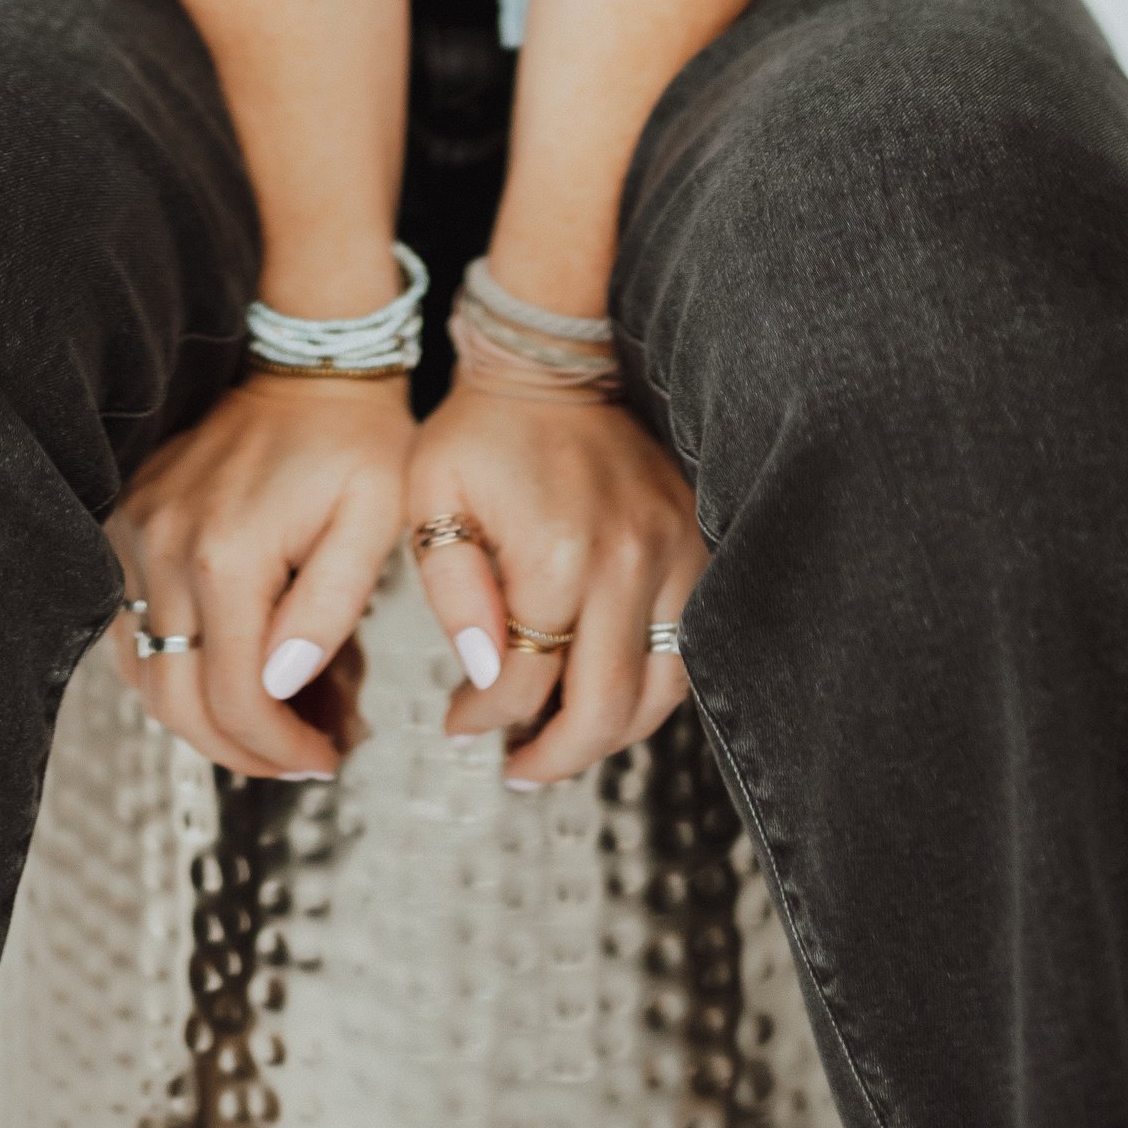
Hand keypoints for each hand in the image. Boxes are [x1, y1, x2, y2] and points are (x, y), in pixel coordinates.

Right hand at [109, 369, 411, 777]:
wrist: (313, 361)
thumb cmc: (356, 440)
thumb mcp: (374, 525)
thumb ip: (329, 612)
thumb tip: (282, 686)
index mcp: (228, 553)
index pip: (236, 698)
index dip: (280, 750)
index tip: (325, 758)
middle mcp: (165, 546)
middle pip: (178, 701)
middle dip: (242, 751)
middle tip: (300, 756)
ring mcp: (137, 533)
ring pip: (147, 674)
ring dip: (208, 715)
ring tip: (277, 715)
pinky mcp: (130, 522)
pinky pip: (131, 627)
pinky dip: (178, 666)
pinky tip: (233, 665)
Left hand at [403, 379, 706, 784]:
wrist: (552, 360)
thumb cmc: (482, 430)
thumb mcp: (430, 500)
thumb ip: (451, 592)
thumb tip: (483, 674)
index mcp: (556, 555)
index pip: (523, 684)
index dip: (483, 719)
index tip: (457, 723)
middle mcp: (628, 562)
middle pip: (603, 709)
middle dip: (553, 757)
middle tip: (515, 767)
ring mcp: (673, 554)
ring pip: (660, 692)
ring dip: (610, 736)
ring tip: (563, 743)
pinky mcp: (696, 545)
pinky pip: (689, 647)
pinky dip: (653, 689)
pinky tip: (612, 694)